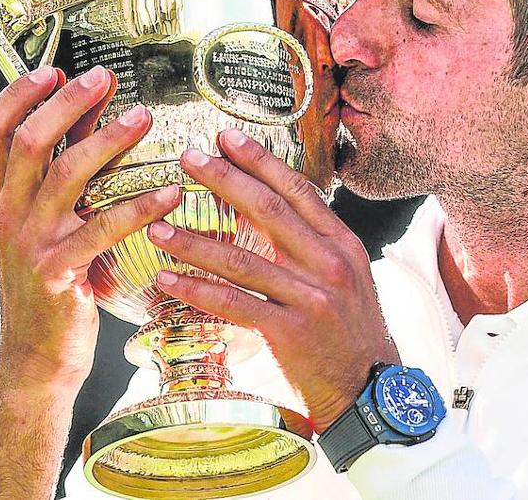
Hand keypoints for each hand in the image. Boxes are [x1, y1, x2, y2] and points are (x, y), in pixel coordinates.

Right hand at [0, 65, 181, 387]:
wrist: (37, 358)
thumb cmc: (53, 284)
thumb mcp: (46, 226)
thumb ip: (64, 175)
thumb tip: (94, 114)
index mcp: (0, 200)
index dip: (16, 96)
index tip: (51, 67)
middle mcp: (8, 216)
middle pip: (28, 142)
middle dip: (66, 103)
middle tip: (104, 77)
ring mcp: (30, 244)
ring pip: (66, 177)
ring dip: (107, 141)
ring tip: (144, 117)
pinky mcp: (59, 273)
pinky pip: (102, 229)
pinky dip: (139, 206)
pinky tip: (170, 193)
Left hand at [146, 128, 398, 432]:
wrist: (369, 389)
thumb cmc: (349, 330)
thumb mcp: (345, 276)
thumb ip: (312, 243)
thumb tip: (271, 209)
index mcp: (342, 244)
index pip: (298, 190)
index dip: (261, 161)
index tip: (227, 137)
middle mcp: (329, 264)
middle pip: (270, 211)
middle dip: (225, 180)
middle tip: (188, 157)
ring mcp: (311, 298)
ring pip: (244, 259)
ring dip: (195, 241)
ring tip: (158, 226)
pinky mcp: (290, 333)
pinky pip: (235, 304)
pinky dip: (198, 289)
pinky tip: (168, 278)